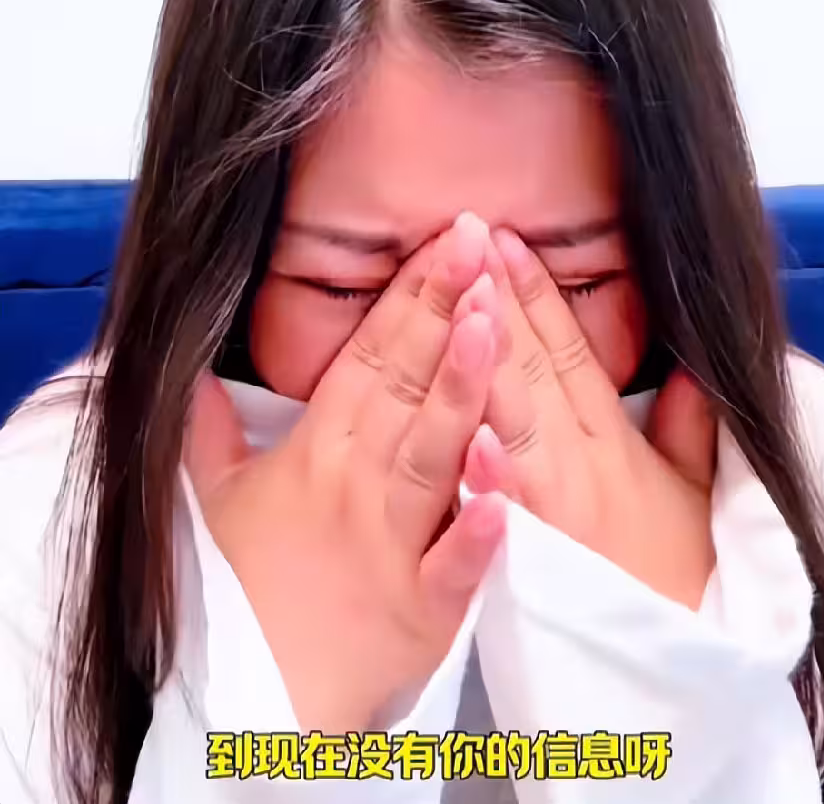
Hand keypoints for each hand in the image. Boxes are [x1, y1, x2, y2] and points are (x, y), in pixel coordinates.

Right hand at [185, 213, 505, 732]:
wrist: (256, 699)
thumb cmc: (242, 596)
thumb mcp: (213, 505)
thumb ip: (208, 434)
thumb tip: (198, 379)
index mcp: (315, 455)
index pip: (367, 358)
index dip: (406, 297)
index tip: (443, 244)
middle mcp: (357, 487)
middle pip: (405, 386)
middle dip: (442, 311)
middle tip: (476, 246)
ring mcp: (393, 546)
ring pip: (432, 453)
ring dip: (463, 387)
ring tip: (492, 321)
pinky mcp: (424, 609)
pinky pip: (455, 564)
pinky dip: (478, 524)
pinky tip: (504, 479)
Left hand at [463, 229, 716, 609]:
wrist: (659, 675)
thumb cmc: (668, 578)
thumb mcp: (689, 497)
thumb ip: (688, 431)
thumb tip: (686, 373)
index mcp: (609, 443)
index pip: (568, 353)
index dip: (538, 295)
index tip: (506, 243)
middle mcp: (578, 467)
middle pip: (530, 372)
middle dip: (498, 302)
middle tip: (465, 239)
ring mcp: (555, 515)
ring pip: (515, 425)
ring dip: (488, 363)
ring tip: (464, 301)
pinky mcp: (535, 567)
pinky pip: (507, 519)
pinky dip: (490, 480)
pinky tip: (468, 441)